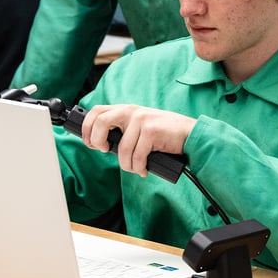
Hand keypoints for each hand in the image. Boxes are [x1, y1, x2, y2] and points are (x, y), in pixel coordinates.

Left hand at [81, 104, 195, 177]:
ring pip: (121, 149)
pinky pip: (137, 156)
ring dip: (127, 165)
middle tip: (106, 150)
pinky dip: (139, 167)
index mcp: (126, 109)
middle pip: (100, 123)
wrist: (190, 134)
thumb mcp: (139, 126)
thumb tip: (103, 145)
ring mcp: (141, 120)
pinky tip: (144, 168)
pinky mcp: (151, 131)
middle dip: (97, 141)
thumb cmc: (163, 134)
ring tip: (135, 167)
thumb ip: (123, 130)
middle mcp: (132, 111)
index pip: (96, 112)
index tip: (90, 143)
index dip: (87, 128)